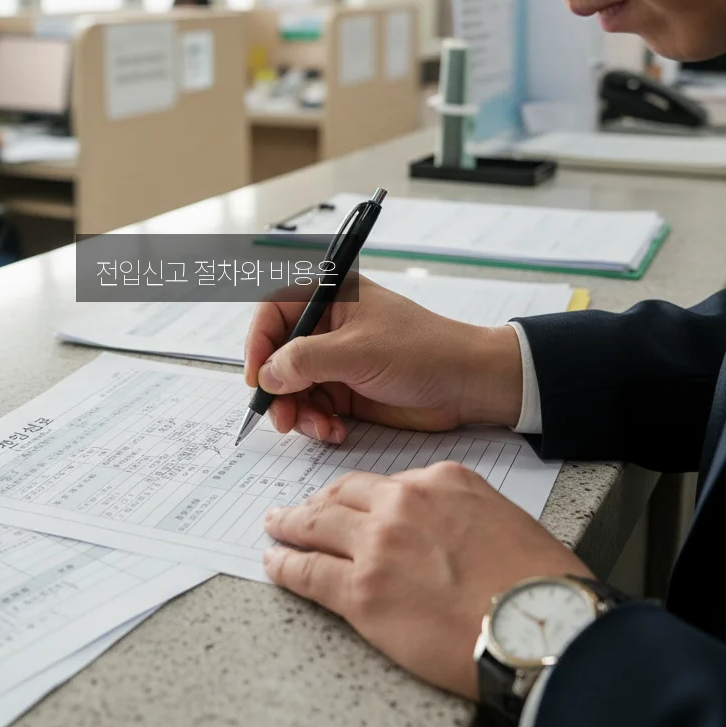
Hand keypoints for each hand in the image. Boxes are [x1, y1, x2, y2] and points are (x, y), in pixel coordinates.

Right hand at [243, 275, 522, 443]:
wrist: (468, 385)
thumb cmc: (424, 351)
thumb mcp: (358, 352)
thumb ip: (305, 360)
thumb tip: (266, 375)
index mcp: (331, 295)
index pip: (274, 311)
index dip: (258, 343)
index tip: (257, 377)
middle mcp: (328, 326)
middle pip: (277, 355)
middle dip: (278, 390)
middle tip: (283, 417)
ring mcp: (335, 359)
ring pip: (292, 387)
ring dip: (299, 412)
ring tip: (319, 429)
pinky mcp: (345, 390)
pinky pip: (313, 407)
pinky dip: (317, 423)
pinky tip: (336, 431)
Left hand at [263, 462, 589, 700]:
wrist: (542, 625)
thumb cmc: (538, 582)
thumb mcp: (501, 517)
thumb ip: (457, 511)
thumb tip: (435, 529)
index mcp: (440, 480)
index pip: (383, 484)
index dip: (358, 496)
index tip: (347, 504)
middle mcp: (402, 503)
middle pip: (342, 496)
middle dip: (316, 502)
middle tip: (298, 509)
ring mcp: (377, 546)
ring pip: (316, 526)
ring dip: (289, 525)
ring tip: (275, 526)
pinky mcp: (362, 592)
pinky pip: (309, 573)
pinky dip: (285, 566)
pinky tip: (274, 562)